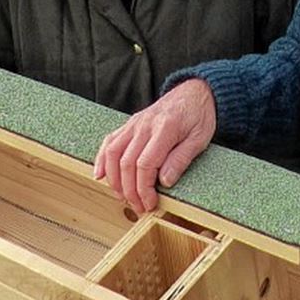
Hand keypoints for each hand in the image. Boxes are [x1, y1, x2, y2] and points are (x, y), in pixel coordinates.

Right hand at [93, 78, 215, 211]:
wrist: (195, 92)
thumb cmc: (199, 116)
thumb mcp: (199, 139)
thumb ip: (181, 159)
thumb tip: (164, 182)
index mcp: (164, 128)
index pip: (145, 164)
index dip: (144, 188)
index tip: (150, 203)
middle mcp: (145, 125)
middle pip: (126, 162)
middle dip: (130, 190)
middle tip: (139, 207)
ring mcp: (134, 123)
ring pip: (113, 152)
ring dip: (114, 179)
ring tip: (123, 197)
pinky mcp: (130, 124)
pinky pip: (110, 141)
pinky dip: (102, 158)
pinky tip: (100, 174)